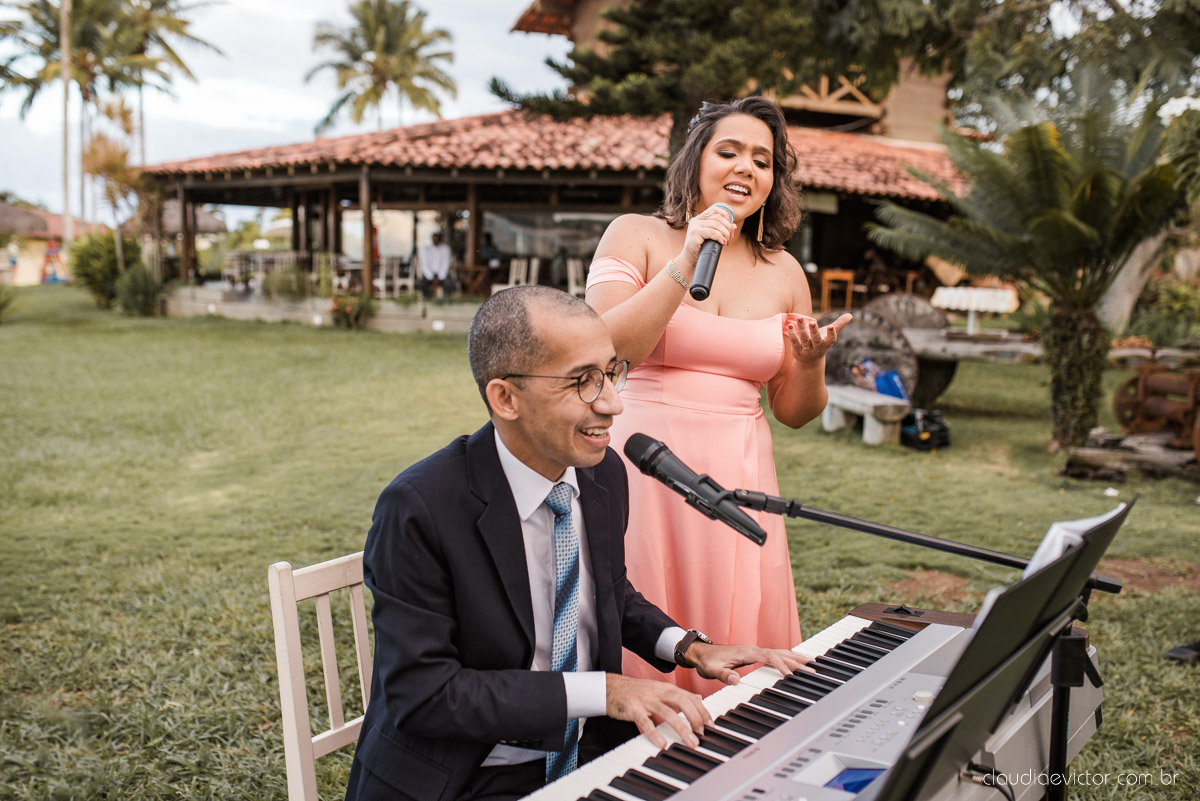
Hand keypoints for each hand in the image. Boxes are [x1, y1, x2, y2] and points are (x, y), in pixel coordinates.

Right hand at [605, 673, 709, 748]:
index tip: (711, 725)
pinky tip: (662, 744)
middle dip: (696, 718)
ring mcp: (646, 700)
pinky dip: (655, 733)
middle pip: (683, 702)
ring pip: (668, 713)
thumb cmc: (636, 691)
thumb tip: (699, 697)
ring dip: (682, 729)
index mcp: (667, 688)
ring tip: (691, 742)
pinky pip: (646, 722)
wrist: (610, 687)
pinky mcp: (633, 709)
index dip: (702, 710)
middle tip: (703, 734)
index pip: (690, 697)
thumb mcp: (660, 688)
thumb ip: (679, 694)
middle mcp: (659, 692)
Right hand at [676, 204, 736, 272]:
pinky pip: (712, 232)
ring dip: (725, 233)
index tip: (729, 226)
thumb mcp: (712, 237)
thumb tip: (734, 226)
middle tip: (730, 237)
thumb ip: (722, 230)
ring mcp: (695, 225)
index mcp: (700, 218)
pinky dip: (720, 237)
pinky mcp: (695, 233)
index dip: (725, 216)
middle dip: (727, 227)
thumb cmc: (701, 248)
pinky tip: (723, 242)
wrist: (690, 259)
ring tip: (727, 241)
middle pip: (717, 218)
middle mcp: (696, 220)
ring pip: (716, 224)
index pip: (715, 209)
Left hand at [683, 642, 813, 685]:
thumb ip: (723, 675)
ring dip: (795, 658)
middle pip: (780, 653)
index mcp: (747, 652)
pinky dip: (787, 659)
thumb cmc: (707, 661)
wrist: (700, 653)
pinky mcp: (755, 656)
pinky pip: (775, 656)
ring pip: (780, 653)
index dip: (781, 665)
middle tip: (813, 669)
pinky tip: (795, 663)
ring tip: (812, 664)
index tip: (791, 675)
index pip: (769, 657)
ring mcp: (755, 652)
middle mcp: (754, 650)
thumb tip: (736, 679)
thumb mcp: (711, 670)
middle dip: (796, 661)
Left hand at [786, 312, 850, 364]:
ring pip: (805, 340)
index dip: (831, 334)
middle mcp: (817, 348)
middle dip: (814, 331)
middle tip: (813, 321)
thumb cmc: (821, 342)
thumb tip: (850, 315)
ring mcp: (807, 350)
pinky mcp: (797, 351)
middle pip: (816, 339)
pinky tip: (790, 325)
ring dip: (802, 329)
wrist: (809, 361)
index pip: (831, 340)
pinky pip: (794, 342)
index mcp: (826, 343)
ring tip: (799, 318)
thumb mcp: (829, 335)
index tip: (831, 327)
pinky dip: (792, 334)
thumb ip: (838, 325)